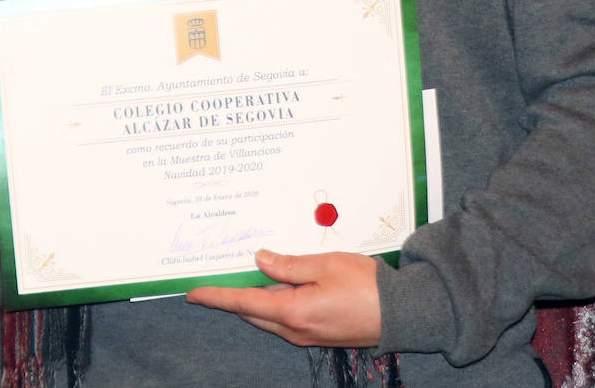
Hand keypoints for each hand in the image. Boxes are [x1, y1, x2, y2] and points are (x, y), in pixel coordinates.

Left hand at [187, 250, 380, 347]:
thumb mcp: (326, 264)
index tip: (194, 294)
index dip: (217, 297)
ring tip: (247, 278)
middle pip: (253, 312)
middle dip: (234, 297)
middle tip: (218, 279)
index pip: (244, 303)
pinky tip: (281, 287)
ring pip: (269, 316)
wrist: (400, 313)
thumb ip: (289, 264)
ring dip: (256, 299)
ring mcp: (305, 335)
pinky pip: (286, 319)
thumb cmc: (366, 286)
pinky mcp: (317, 334)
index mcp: (292, 312)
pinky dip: (275, 304)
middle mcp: (294, 330)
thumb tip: (260, 260)